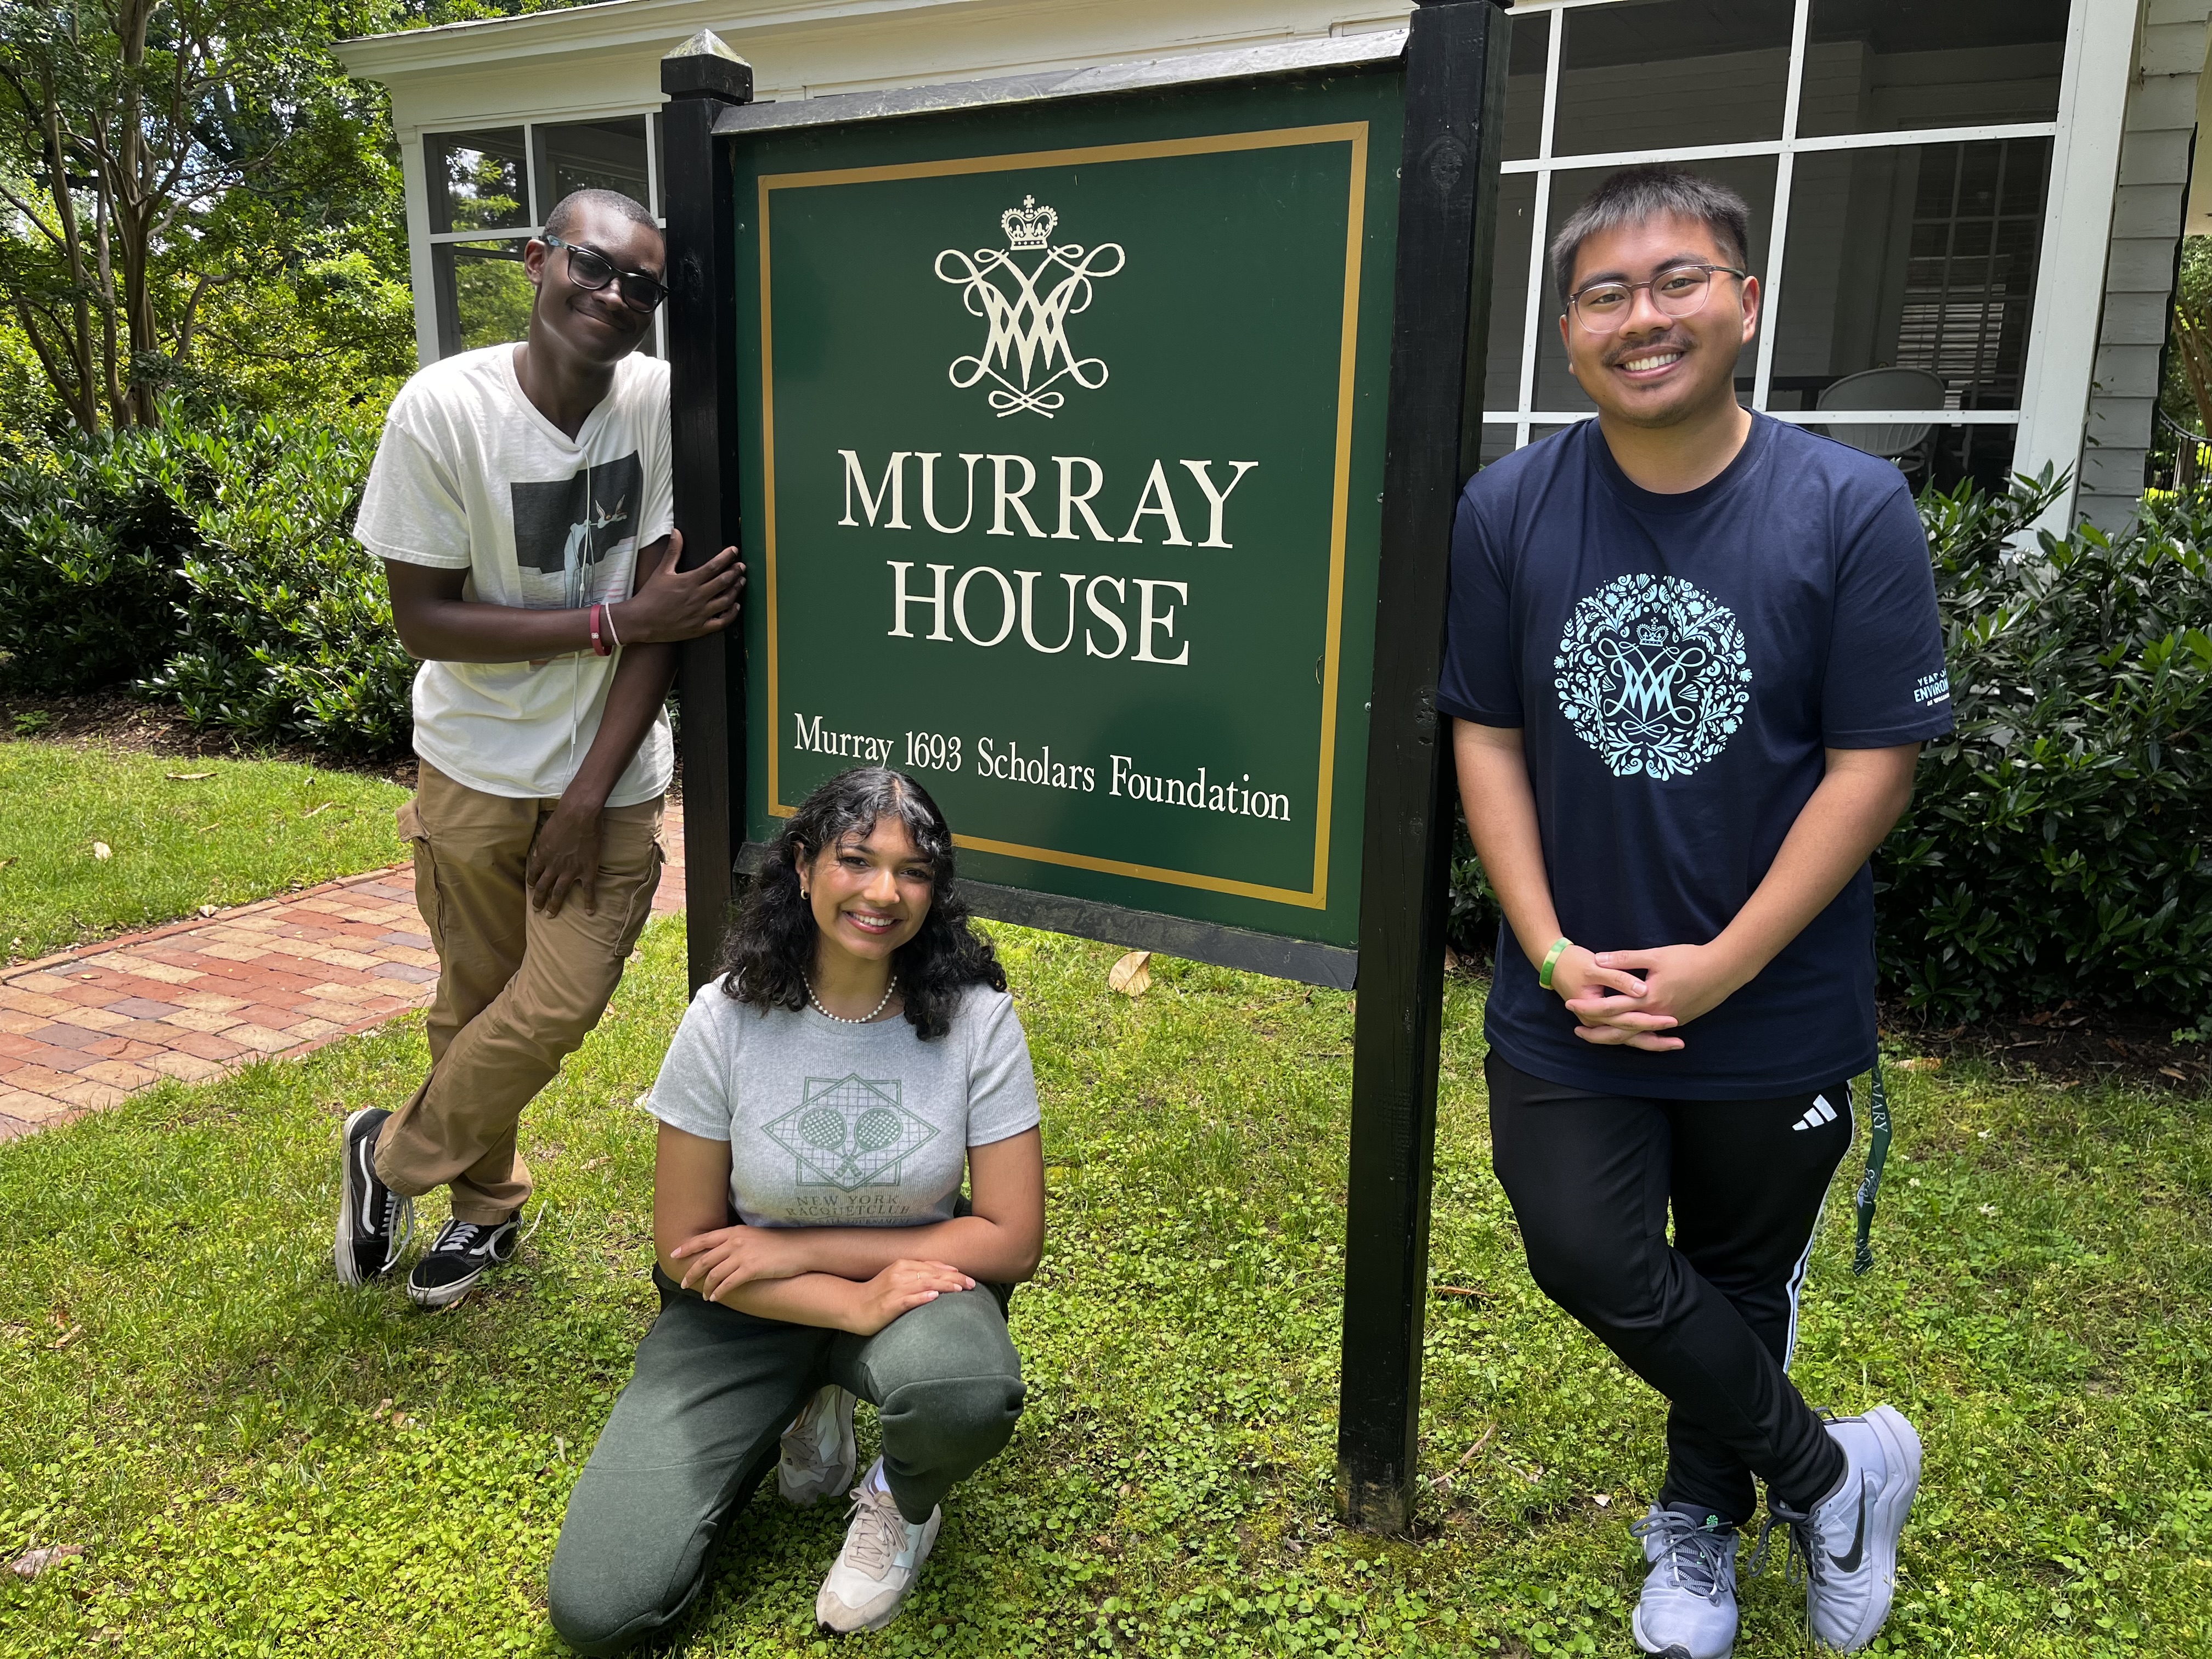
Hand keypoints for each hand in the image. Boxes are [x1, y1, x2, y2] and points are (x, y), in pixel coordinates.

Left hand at [526, 799, 601, 915]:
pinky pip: (588, 890)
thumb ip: (542, 845)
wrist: (580, 816)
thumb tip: (538, 853)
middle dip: (539, 900)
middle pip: (544, 887)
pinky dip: (589, 902)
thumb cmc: (562, 819)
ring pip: (560, 892)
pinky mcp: (587, 870)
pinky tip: (589, 912)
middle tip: (537, 909)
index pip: (534, 873)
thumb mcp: (545, 831)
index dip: (532, 882)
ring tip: (551, 915)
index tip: (532, 888)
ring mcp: (571, 871)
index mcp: (543, 856)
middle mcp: (554, 867)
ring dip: (554, 905)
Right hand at [611, 531, 743, 643]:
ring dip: (736, 590)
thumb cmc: (650, 596)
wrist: (641, 620)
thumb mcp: (662, 571)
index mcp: (689, 581)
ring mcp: (700, 613)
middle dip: (735, 572)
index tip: (734, 551)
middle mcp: (697, 597)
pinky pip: (722, 622)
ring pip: (726, 601)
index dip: (727, 557)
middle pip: (724, 582)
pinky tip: (735, 606)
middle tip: (741, 566)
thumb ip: (673, 551)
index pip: (714, 566)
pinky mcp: (700, 628)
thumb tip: (676, 533)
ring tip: (741, 582)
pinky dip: (731, 614)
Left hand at [671, 1222, 810, 1302]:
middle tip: (684, 1283)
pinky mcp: (751, 1269)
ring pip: (714, 1274)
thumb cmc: (779, 1242)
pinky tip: (716, 1298)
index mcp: (734, 1231)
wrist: (800, 1248)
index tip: (673, 1254)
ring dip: (706, 1287)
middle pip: (705, 1259)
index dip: (686, 1247)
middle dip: (691, 1272)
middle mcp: (735, 1242)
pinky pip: (728, 1284)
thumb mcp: (754, 1235)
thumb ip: (736, 1240)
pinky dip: (719, 1292)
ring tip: (704, 1296)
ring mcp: (742, 1255)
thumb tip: (722, 1250)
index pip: (704, 1239)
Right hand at [847, 1259, 975, 1336]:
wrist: (852, 1306)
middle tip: (972, 1284)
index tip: (969, 1278)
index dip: (952, 1272)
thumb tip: (944, 1275)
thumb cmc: (878, 1294)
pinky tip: (934, 1297)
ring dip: (943, 1286)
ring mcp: (894, 1289)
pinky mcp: (889, 1304)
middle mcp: (900, 1274)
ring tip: (960, 1289)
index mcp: (903, 1266)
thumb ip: (918, 1275)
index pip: (933, 1267)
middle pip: (932, 1274)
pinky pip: (908, 1299)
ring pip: (923, 1284)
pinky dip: (921, 1297)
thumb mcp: (898, 1279)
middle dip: (954, 1279)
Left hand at [1562, 942, 1749, 1050]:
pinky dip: (1638, 1037)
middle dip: (1597, 1031)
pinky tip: (1630, 1037)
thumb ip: (1626, 959)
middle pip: (1620, 1030)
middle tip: (1576, 1029)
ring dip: (1615, 1037)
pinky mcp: (1679, 1020)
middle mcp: (1656, 1015)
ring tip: (1598, 1036)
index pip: (1611, 1007)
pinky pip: (1653, 1034)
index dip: (1589, 1006)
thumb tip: (1599, 959)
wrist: (1724, 969)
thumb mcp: (1655, 955)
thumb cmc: (1690, 959)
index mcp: (1647, 999)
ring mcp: (1669, 1020)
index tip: (1570, 1003)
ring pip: (1636, 1036)